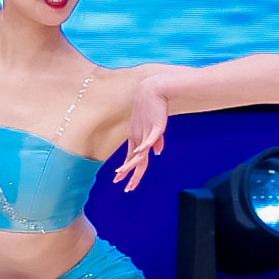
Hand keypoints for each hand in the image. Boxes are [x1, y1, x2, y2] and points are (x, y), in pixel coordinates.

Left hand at [112, 75, 170, 190]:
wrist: (152, 91)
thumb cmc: (152, 108)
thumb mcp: (153, 128)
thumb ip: (156, 141)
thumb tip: (158, 152)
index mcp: (136, 138)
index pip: (132, 159)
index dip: (128, 171)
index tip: (121, 181)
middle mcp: (138, 137)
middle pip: (134, 161)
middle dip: (129, 174)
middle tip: (123, 187)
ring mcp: (145, 132)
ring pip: (139, 153)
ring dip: (131, 165)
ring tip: (123, 175)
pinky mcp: (154, 126)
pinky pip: (150, 139)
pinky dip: (144, 146)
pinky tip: (138, 154)